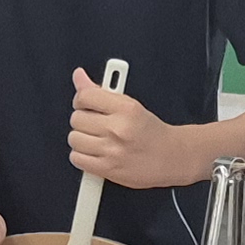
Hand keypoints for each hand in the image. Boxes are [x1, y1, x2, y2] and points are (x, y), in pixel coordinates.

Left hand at [64, 70, 202, 188]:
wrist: (171, 158)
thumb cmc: (151, 132)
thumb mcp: (130, 105)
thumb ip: (101, 91)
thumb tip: (78, 76)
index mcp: (126, 109)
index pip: (85, 96)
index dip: (81, 99)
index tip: (85, 104)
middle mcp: (118, 129)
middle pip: (76, 118)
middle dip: (83, 120)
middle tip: (95, 124)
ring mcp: (112, 150)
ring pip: (73, 139)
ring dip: (81, 139)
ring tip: (95, 139)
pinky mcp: (107, 169)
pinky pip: (76, 158)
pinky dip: (81, 156)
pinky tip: (93, 152)